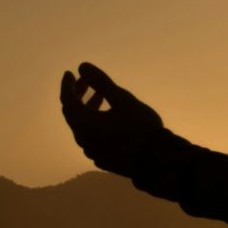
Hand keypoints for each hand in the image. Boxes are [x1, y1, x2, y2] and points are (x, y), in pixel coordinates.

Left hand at [59, 62, 169, 178]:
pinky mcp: (104, 160)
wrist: (159, 161)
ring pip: (84, 127)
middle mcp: (83, 140)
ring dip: (89, 110)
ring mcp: (93, 152)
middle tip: (86, 82)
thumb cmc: (141, 128)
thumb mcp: (123, 100)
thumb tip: (82, 66)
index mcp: (84, 125)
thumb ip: (101, 82)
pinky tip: (109, 120)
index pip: (67, 100)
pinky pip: (93, 138)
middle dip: (78, 95)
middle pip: (74, 114)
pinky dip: (96, 125)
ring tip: (101, 97)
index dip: (67, 85)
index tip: (70, 73)